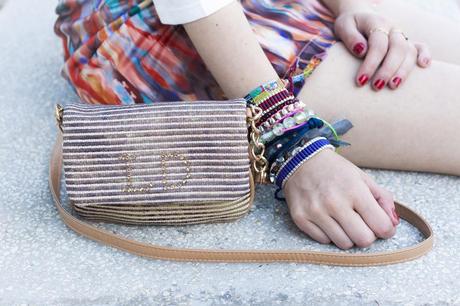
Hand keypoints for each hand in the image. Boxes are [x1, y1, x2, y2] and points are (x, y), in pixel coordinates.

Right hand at [283, 149, 399, 248]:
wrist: (301, 160)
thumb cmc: (335, 170)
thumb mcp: (363, 178)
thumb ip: (383, 200)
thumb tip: (392, 223)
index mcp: (355, 190)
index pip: (381, 226)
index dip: (386, 229)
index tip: (381, 225)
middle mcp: (335, 203)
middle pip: (363, 240)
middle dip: (367, 235)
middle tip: (361, 224)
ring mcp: (316, 212)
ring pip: (344, 244)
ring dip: (347, 236)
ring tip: (343, 221)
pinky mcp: (301, 219)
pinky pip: (323, 241)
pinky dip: (329, 234)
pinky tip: (327, 220)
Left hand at [333, 8, 430, 90]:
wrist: (359, 17)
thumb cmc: (350, 25)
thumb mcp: (343, 27)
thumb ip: (350, 37)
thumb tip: (361, 51)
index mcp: (377, 23)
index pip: (378, 44)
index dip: (370, 64)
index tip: (361, 81)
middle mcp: (392, 29)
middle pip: (397, 49)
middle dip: (388, 70)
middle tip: (377, 87)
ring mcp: (401, 35)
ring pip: (409, 51)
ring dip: (404, 70)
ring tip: (393, 86)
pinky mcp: (406, 42)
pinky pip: (421, 46)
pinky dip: (425, 55)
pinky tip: (424, 66)